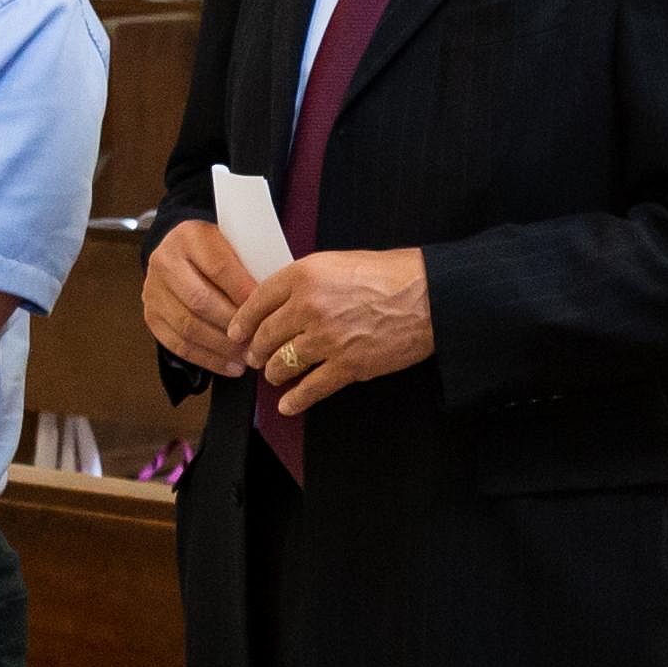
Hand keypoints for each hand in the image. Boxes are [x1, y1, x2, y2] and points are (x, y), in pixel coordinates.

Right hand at [140, 216, 258, 378]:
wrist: (182, 251)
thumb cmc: (219, 251)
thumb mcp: (235, 244)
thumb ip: (250, 265)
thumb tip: (273, 302)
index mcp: (190, 236)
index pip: (219, 267)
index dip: (243, 292)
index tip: (267, 311)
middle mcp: (165, 261)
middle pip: (200, 300)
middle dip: (232, 324)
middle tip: (258, 341)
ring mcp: (153, 289)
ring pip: (187, 325)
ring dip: (221, 347)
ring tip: (247, 357)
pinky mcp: (151, 315)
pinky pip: (177, 344)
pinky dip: (206, 358)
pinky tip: (230, 366)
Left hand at [236, 248, 433, 418]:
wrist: (430, 297)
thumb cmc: (393, 275)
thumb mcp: (340, 262)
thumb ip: (308, 281)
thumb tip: (284, 302)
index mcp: (306, 275)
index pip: (258, 300)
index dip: (243, 320)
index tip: (237, 332)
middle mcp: (310, 307)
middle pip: (266, 336)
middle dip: (257, 350)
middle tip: (255, 356)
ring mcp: (327, 339)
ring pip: (282, 364)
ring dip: (274, 373)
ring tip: (275, 374)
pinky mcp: (347, 366)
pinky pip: (310, 389)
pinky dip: (295, 400)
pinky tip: (287, 404)